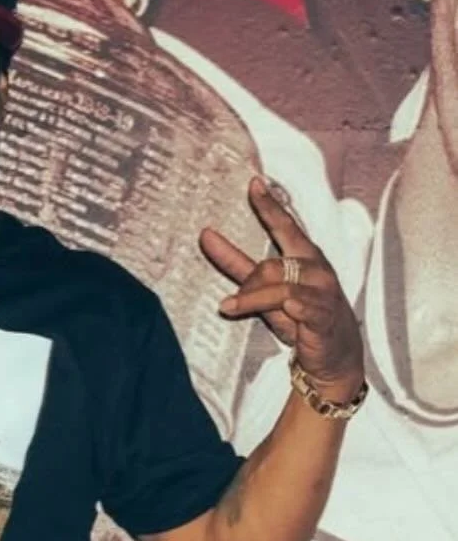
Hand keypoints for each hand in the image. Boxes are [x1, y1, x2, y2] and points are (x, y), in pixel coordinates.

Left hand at [204, 178, 364, 402]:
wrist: (335, 356)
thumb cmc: (302, 319)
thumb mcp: (266, 292)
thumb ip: (238, 266)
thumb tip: (206, 237)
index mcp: (305, 258)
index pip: (286, 226)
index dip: (270, 206)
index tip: (254, 183)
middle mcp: (316, 269)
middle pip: (270, 266)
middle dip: (247, 285)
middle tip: (231, 304)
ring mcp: (322, 292)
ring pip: (277, 285)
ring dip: (249, 299)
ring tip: (227, 308)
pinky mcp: (323, 315)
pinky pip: (293, 303)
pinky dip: (275, 306)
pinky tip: (275, 311)